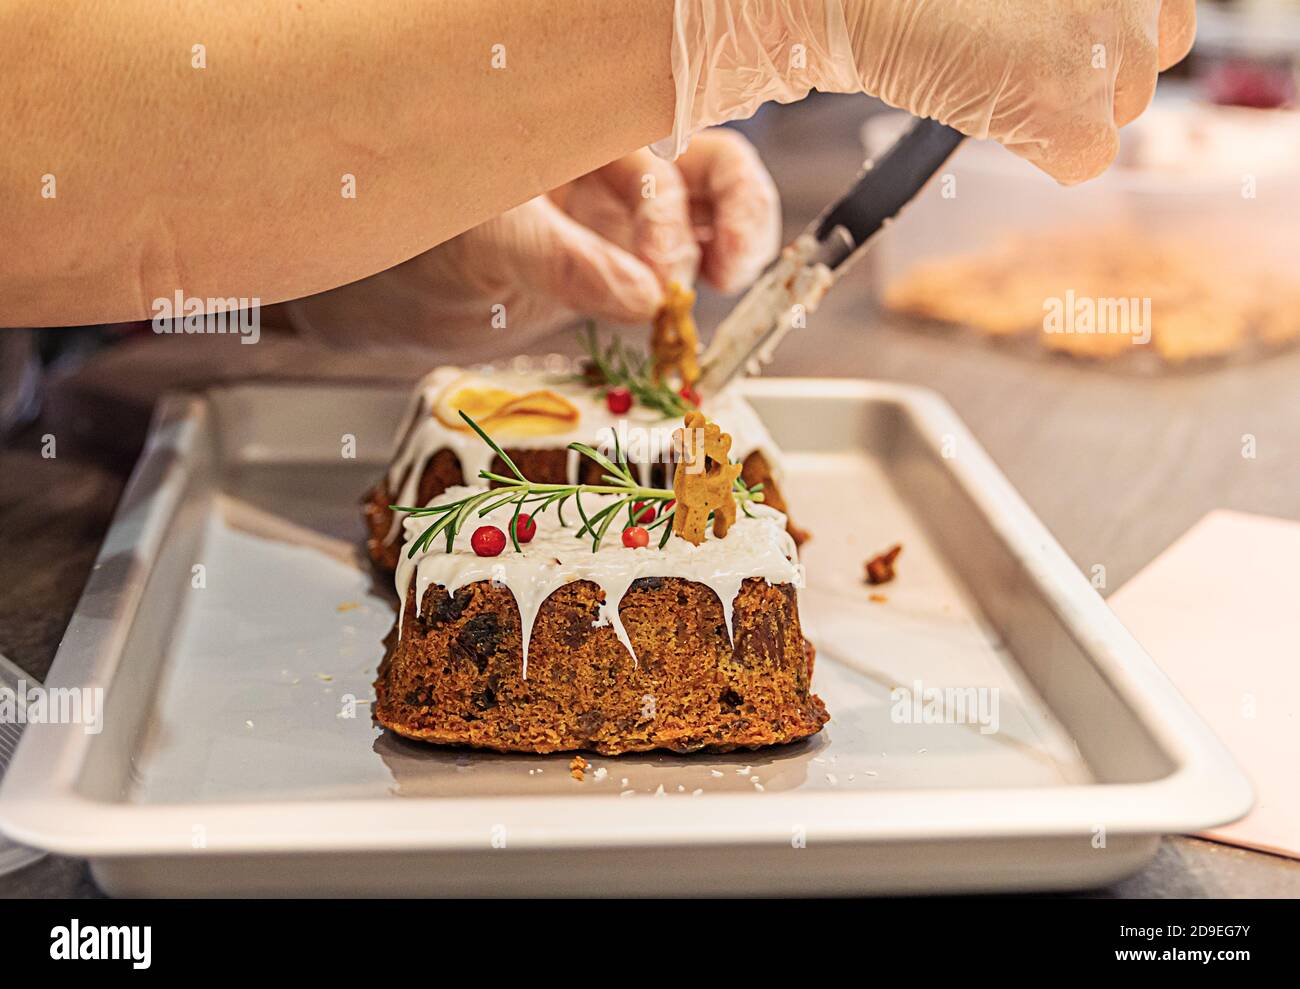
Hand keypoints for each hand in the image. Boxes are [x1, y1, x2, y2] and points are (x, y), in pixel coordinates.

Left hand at [287, 129, 779, 356]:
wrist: (398, 295)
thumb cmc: (423, 237)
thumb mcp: (481, 238)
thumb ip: (560, 261)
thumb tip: (645, 298)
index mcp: (582, 124)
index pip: (675, 120)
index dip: (705, 176)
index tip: (680, 252)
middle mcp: (614, 161)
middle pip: (711, 167)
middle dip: (733, 217)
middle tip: (715, 278)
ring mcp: (624, 215)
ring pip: (710, 216)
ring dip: (733, 251)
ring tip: (715, 296)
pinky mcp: (623, 267)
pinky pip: (681, 272)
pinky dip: (696, 297)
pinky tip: (684, 324)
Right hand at [657, 0, 1195, 184]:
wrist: (865, 0)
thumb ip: (1065, 7)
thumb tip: (1083, 42)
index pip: (1163, 16)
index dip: (1110, 35)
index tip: (1061, 44)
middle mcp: (1132, 0)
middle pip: (1150, 63)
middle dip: (1094, 74)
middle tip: (1020, 64)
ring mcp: (1109, 53)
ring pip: (1121, 112)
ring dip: (1069, 109)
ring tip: (998, 80)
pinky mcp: (1072, 111)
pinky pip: (1086, 159)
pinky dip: (1045, 152)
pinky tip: (994, 114)